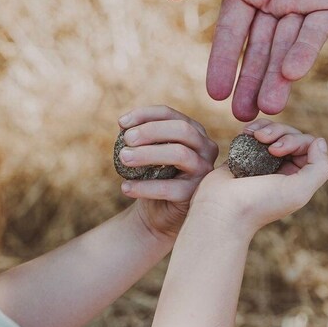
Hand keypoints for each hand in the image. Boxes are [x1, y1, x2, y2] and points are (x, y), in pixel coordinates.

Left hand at [117, 105, 218, 238]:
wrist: (158, 212)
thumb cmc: (153, 176)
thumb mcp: (148, 152)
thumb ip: (140, 137)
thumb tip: (124, 125)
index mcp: (194, 131)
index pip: (171, 114)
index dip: (146, 114)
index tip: (122, 122)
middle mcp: (205, 148)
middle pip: (182, 130)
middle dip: (151, 131)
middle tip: (126, 139)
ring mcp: (204, 171)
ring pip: (180, 154)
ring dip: (148, 154)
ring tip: (124, 158)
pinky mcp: (196, 194)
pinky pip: (170, 188)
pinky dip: (145, 187)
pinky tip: (126, 187)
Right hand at [168, 0, 327, 120]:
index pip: (231, 32)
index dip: (223, 62)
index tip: (214, 93)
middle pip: (258, 48)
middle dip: (249, 81)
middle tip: (241, 115)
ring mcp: (303, 1)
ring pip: (286, 48)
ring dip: (276, 78)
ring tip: (268, 108)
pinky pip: (315, 33)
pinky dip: (303, 53)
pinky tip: (291, 74)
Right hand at [189, 119, 327, 236]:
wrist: (220, 209)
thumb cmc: (258, 204)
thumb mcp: (299, 191)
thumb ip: (319, 168)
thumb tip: (320, 141)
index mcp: (298, 178)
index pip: (308, 146)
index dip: (296, 140)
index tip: (277, 150)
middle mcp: (283, 169)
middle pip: (292, 135)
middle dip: (280, 132)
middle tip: (265, 142)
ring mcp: (263, 161)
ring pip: (274, 131)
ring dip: (267, 127)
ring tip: (253, 134)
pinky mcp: (244, 154)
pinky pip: (255, 133)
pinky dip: (254, 128)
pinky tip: (246, 132)